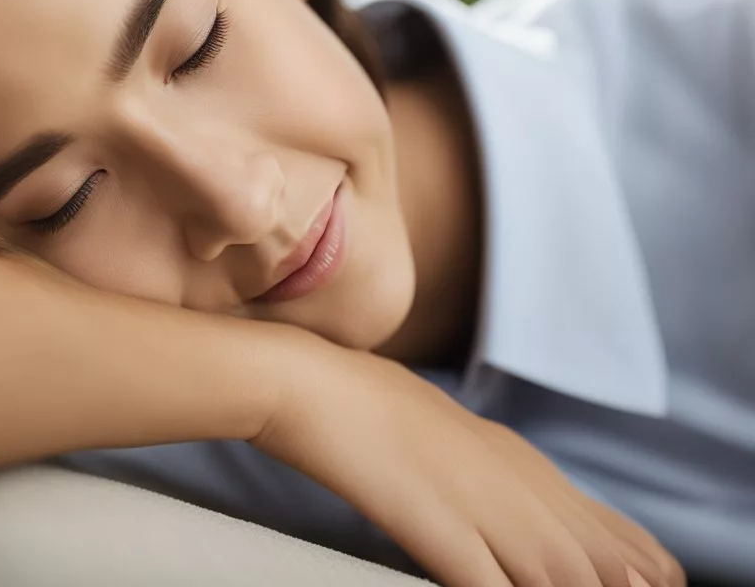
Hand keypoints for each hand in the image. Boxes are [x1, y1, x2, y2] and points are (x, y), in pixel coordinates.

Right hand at [251, 342, 683, 586]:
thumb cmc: (358, 405)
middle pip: (606, 567)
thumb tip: (501, 519)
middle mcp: (519, 488)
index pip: (619, 538)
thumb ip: (482, 479)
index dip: (637, 573)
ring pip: (567, 582)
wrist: (310, 381)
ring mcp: (484, 510)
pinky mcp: (444, 532)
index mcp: (522, 465)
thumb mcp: (441, 439)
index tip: (637, 586)